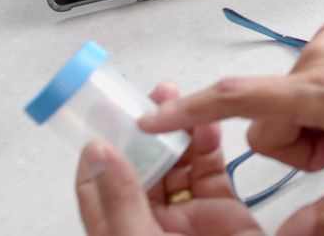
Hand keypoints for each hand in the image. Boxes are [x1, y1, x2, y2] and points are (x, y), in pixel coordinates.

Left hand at [75, 83, 262, 235]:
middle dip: (143, 131)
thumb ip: (121, 199)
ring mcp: (189, 219)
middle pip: (141, 168)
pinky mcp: (224, 214)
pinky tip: (206, 125)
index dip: (100, 151)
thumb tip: (100, 155)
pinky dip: (209, 145)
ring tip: (177, 101)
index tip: (103, 117)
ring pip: (177, 165)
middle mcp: (150, 226)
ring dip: (176, 132)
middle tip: (146, 100)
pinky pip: (212, 172)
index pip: (98, 186)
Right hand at [140, 22, 323, 235]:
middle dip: (295, 144)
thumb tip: (292, 235)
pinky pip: (303, 79)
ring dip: (311, 124)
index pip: (241, 98)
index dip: (191, 111)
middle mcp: (321, 56)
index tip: (156, 119)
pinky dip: (321, 101)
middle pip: (265, 117)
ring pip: (284, 100)